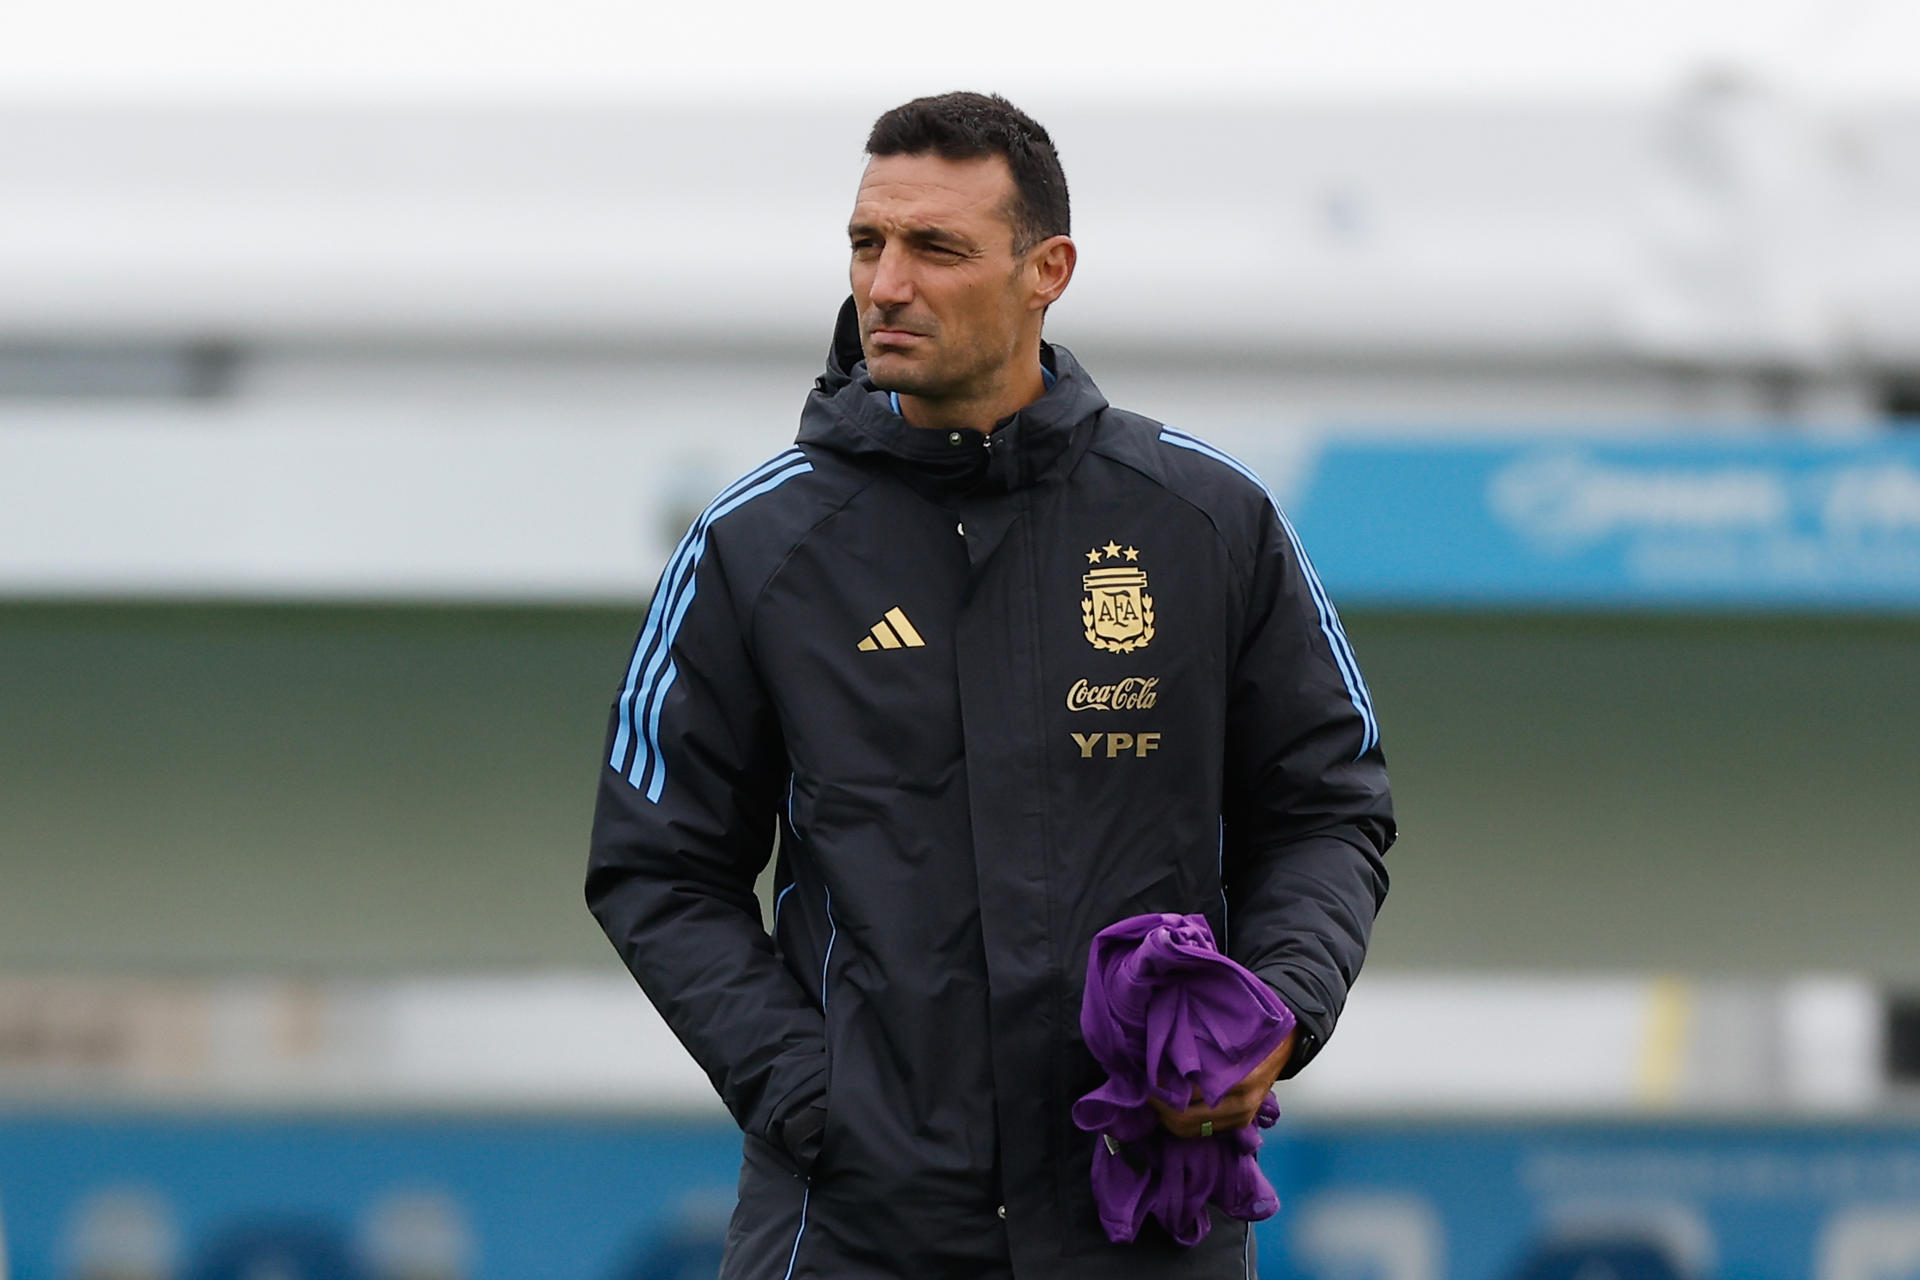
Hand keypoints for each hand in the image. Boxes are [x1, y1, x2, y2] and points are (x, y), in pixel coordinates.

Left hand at [1148, 1028, 1295, 1137]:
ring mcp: (1242, 1117)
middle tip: (1148, 1091)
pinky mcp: (1242, 1122)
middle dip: (1161, 1109)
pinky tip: (1178, 1105)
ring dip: (1171, 1117)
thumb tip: (1159, 1054)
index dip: (1160, 1090)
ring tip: (1160, 1098)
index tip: (1147, 1077)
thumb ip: (1197, 1047)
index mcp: (1237, 1081)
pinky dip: (1187, 1121)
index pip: (1186, 1098)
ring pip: (1193, 1130)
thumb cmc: (1250, 1033)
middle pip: (1185, 1121)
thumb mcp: (1226, 1034)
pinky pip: (1205, 1130)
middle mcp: (1240, 1105)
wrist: (1285, 1042)